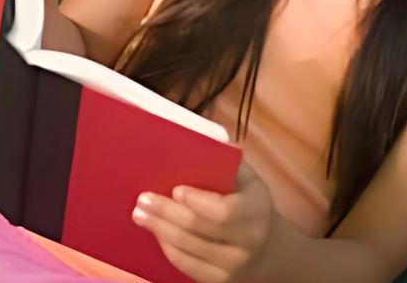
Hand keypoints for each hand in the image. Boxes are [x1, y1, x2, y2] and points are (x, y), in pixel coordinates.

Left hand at [133, 161, 276, 282]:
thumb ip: (228, 162)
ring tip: (140, 214)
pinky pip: (187, 266)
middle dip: (167, 214)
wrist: (267, 250)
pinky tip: (156, 233)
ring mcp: (233, 267)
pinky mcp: (219, 282)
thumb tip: (200, 138)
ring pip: (188, 250)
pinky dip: (168, 248)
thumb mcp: (248, 179)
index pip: (224, 212)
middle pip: (199, 230)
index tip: (175, 190)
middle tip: (143, 200)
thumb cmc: (248, 202)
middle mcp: (248, 242)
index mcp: (256, 210)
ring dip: (160, 230)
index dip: (198, 202)